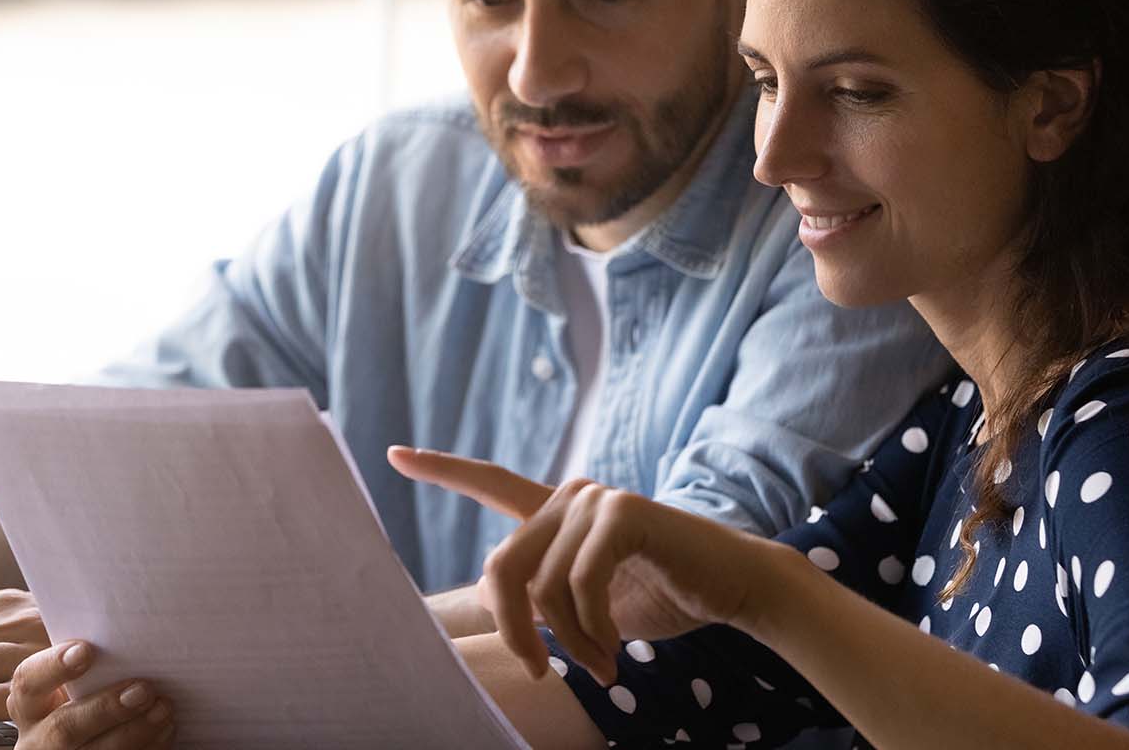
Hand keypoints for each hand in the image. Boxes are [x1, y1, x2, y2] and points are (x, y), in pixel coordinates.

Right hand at [9, 640, 174, 749]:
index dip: (53, 667)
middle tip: (143, 689)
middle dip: (105, 709)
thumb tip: (124, 629)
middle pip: (63, 728)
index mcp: (29, 705)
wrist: (93, 734)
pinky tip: (166, 729)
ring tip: (162, 708)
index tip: (86, 650)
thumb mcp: (79, 680)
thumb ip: (92, 662)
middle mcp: (38, 738)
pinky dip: (147, 748)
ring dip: (134, 732)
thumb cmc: (88, 694)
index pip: (28, 683)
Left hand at [388, 446, 783, 684]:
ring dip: (571, 642)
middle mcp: (571, 495)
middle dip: (515, 632)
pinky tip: (617, 647)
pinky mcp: (622, 513)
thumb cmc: (662, 597)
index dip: (443, 470)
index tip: (396, 454)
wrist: (732, 589)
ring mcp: (595, 499)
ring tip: (602, 663)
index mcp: (557, 511)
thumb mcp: (588, 607)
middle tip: (543, 673)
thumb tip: (481, 611)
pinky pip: (580, 583)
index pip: (491, 483)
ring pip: (542, 586)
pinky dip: (594, 629)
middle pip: (502, 568)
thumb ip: (539, 602)